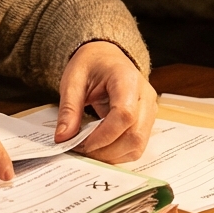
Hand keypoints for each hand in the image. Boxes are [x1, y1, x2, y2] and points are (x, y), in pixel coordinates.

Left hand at [54, 41, 154, 163]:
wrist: (106, 57)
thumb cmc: (91, 64)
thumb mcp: (73, 80)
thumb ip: (69, 109)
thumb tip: (63, 137)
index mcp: (127, 79)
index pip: (124, 115)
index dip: (103, 136)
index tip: (80, 143)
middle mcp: (145, 96)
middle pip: (135, 135)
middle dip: (105, 151)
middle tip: (80, 150)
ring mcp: (149, 110)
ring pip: (138, 145)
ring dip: (111, 155)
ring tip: (88, 149)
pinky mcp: (147, 122)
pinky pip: (136, 146)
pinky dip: (117, 153)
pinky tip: (98, 147)